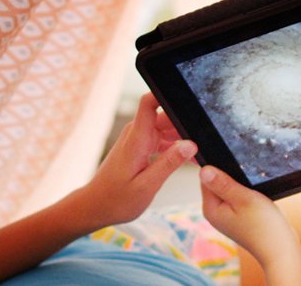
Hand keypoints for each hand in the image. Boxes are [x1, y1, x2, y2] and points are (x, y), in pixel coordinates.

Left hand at [68, 93, 194, 228]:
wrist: (96, 206)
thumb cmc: (117, 200)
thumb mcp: (147, 186)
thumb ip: (169, 163)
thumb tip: (191, 145)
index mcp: (137, 139)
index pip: (149, 102)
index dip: (167, 95)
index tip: (189, 100)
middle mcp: (136, 134)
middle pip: (165, 115)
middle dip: (185, 124)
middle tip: (204, 141)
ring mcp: (138, 139)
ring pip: (166, 127)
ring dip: (182, 137)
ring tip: (198, 154)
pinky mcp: (140, 146)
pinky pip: (162, 138)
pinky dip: (175, 146)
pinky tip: (187, 159)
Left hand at [197, 166, 300, 262]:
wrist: (281, 249)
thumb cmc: (264, 225)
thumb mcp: (243, 198)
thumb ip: (222, 183)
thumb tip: (204, 170)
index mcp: (210, 209)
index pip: (206, 178)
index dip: (220, 169)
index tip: (237, 171)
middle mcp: (215, 214)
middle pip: (217, 183)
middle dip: (232, 178)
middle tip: (248, 185)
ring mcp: (226, 217)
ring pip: (229, 190)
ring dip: (241, 187)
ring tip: (253, 194)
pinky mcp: (237, 219)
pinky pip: (238, 199)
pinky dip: (246, 195)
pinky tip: (256, 200)